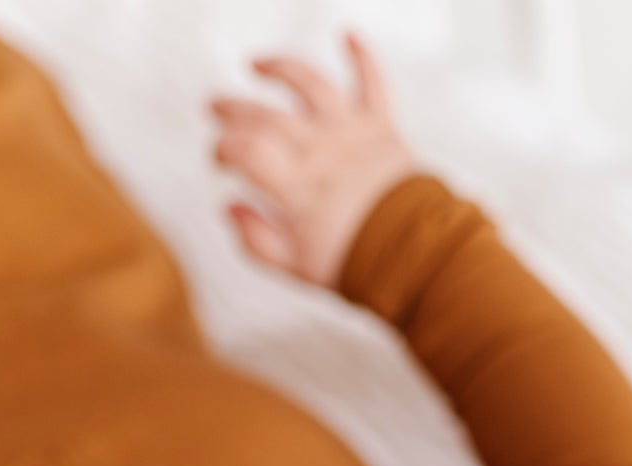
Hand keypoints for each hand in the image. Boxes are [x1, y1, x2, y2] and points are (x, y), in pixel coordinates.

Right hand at [209, 31, 416, 289]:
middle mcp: (320, 149)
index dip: (223, 148)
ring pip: (309, 84)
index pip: (245, 149)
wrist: (414, 257)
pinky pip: (373, 82)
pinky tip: (348, 34)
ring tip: (258, 64)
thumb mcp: (297, 266)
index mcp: (296, 184)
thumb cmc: (355, 263)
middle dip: (234, 109)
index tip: (219, 159)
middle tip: (216, 109)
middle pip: (266, 114)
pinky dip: (362, 56)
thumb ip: (257, 240)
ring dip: (280, 67)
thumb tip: (229, 207)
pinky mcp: (382, 126)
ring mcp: (350, 132)